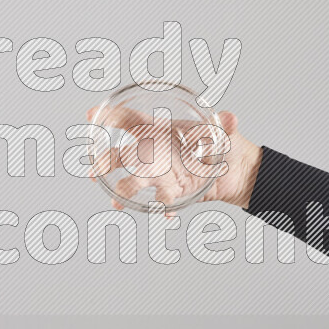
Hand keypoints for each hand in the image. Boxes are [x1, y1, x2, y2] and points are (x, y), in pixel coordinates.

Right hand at [86, 105, 262, 211]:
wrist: (237, 171)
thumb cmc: (224, 143)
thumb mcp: (224, 131)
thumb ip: (225, 125)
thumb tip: (231, 118)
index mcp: (160, 130)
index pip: (131, 120)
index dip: (111, 116)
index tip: (91, 115)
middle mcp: (155, 152)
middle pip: (123, 155)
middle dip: (105, 162)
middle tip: (95, 171)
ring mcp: (162, 174)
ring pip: (136, 182)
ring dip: (125, 191)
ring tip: (118, 202)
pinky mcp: (173, 193)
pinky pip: (161, 202)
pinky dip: (162, 208)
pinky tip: (166, 214)